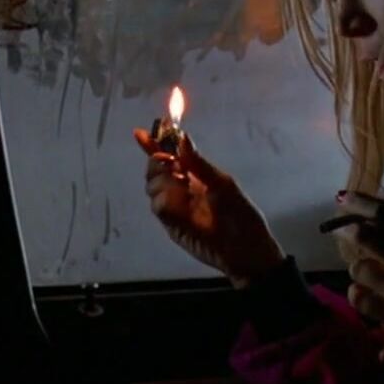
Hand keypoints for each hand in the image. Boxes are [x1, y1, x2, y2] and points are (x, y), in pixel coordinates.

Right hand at [134, 129, 284, 287]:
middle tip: (173, 164)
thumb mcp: (223, 184)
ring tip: (185, 188)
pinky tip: (183, 204)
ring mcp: (175, 206)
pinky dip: (167, 200)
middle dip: (158, 163)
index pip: (169, 155)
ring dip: (164, 182)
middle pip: (154, 170)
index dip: (153, 144)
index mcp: (194, 174)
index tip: (140, 134)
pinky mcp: (171, 224)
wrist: (243, 249)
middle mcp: (181, 188)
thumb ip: (199, 163)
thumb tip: (182, 138)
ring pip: (152, 187)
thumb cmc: (240, 214)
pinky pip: (158, 207)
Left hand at [329, 191, 383, 355]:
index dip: (359, 203)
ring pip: (358, 268)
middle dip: (348, 233)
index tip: (340, 197)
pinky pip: (359, 298)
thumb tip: (367, 218)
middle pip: (364, 235)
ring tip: (371, 278)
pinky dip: (359, 296)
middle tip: (342, 234)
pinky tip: (369, 297)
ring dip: (359, 271)